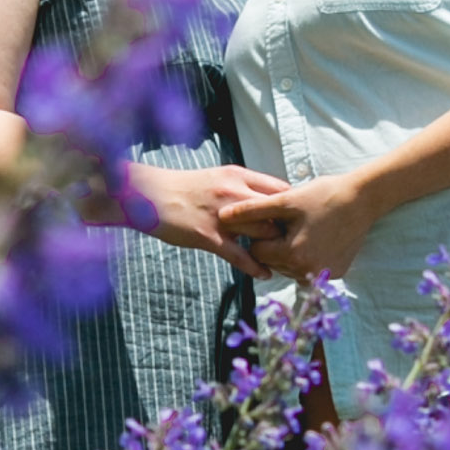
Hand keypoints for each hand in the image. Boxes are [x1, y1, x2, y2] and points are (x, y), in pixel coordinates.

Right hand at [124, 162, 291, 268]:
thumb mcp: (219, 177)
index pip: (280, 189)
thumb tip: (267, 199)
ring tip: (286, 261)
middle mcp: (234, 192)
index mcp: (239, 175)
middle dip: (289, 228)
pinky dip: (255, 266)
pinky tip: (265, 274)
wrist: (150, 194)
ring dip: (275, 248)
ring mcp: (222, 215)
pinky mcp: (208, 236)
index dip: (292, 205)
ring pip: (262, 233)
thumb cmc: (186, 188)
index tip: (299, 218)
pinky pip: (239, 255)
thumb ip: (243, 187)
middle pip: (277, 211)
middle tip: (298, 242)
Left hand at [215, 169, 379, 281]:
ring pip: (291, 266)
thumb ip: (252, 210)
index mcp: (292, 255)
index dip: (264, 232)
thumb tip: (222, 215)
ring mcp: (323, 276)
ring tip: (308, 227)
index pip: (258, 251)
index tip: (280, 216)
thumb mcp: (286, 200)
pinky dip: (310, 255)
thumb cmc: (324, 195)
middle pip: (274, 262)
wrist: (364, 199)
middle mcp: (307, 272)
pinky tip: (320, 236)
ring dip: (292, 250)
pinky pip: (310, 268)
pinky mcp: (336, 274)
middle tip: (295, 221)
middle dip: (277, 243)